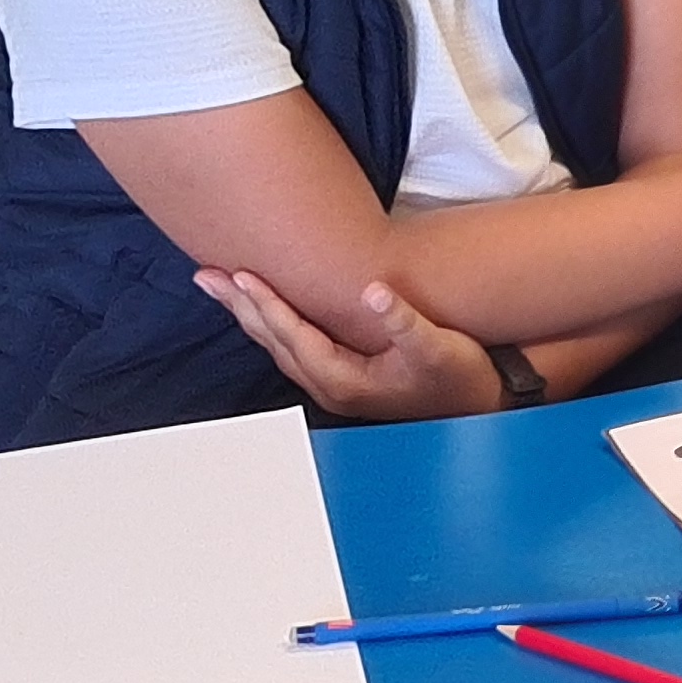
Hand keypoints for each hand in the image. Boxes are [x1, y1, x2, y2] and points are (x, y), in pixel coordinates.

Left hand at [196, 265, 497, 419]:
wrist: (476, 407)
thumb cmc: (458, 378)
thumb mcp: (438, 347)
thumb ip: (403, 321)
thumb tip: (375, 290)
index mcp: (344, 379)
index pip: (293, 334)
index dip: (267, 303)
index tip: (241, 275)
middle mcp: (331, 385)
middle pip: (273, 340)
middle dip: (240, 307)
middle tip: (205, 275)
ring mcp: (334, 385)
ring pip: (278, 345)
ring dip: (250, 314)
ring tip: (225, 286)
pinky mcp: (343, 378)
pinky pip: (293, 347)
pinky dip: (272, 324)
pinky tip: (266, 311)